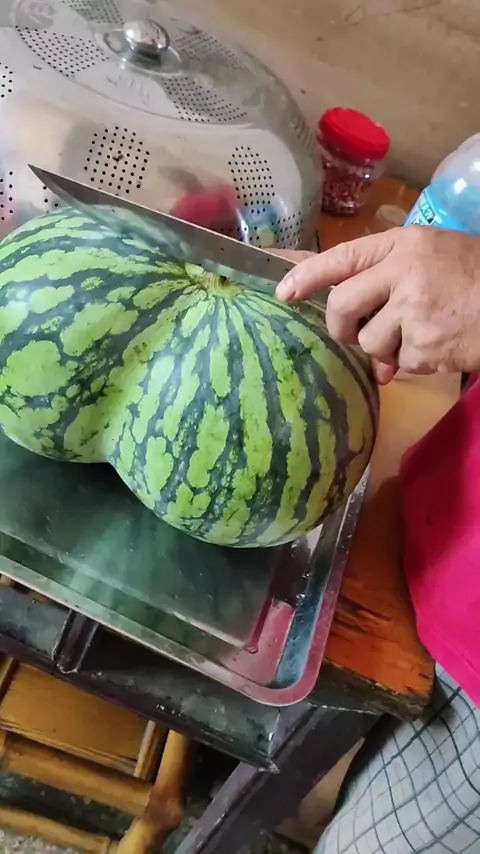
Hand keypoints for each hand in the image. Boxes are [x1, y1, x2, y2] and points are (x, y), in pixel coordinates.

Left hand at [275, 228, 479, 383]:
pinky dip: (414, 363)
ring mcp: (413, 310)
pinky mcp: (425, 345)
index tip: (282, 290)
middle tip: (355, 332)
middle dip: (342, 326)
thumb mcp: (434, 256)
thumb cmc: (476, 275)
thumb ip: (391, 279)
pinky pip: (400, 363)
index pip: (342, 256)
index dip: (306, 274)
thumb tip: (356, 318)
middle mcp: (403, 273)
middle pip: (342, 304)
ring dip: (386, 348)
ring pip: (370, 341)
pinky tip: (439, 347)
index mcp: (403, 245)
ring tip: (419, 334)